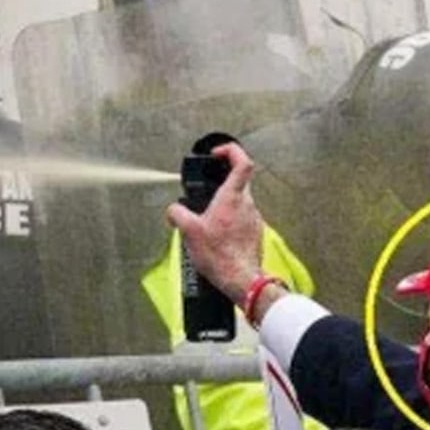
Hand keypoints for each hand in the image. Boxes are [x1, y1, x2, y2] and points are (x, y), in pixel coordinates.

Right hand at [166, 143, 264, 303]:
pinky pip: (243, 218)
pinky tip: (219, 235)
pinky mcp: (255, 232)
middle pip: (239, 181)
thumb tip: (173, 210)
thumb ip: (177, 214)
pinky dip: (231, 220)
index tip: (218, 154)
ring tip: (209, 218)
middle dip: (222, 182)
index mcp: (232, 197)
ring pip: (240, 201)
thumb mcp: (189, 231)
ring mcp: (254, 218)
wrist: (241, 279)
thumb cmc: (220, 256)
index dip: (231, 151)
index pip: (242, 161)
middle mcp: (247, 204)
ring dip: (225, 204)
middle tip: (208, 190)